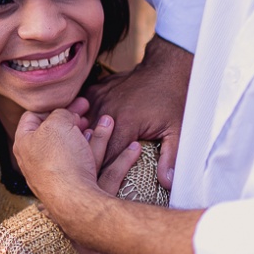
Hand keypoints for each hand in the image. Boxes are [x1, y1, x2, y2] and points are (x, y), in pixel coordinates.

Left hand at [13, 107, 100, 227]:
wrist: (75, 202)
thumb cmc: (60, 160)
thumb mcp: (57, 123)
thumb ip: (60, 113)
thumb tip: (66, 116)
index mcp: (24, 144)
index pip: (32, 117)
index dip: (52, 106)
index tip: (70, 101)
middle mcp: (38, 162)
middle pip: (57, 134)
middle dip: (74, 120)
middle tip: (87, 109)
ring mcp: (58, 178)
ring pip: (78, 150)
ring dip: (96, 134)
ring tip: (108, 120)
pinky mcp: (77, 190)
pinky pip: (94, 167)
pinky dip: (111, 156)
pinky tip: (131, 148)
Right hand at [86, 35, 191, 188]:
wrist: (167, 68)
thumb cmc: (173, 99)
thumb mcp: (177, 130)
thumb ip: (171, 158)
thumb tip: (167, 184)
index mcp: (126, 123)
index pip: (106, 157)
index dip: (102, 173)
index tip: (98, 186)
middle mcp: (107, 110)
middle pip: (89, 142)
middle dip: (88, 158)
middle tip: (84, 173)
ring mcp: (100, 98)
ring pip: (82, 124)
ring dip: (82, 139)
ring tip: (76, 156)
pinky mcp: (97, 90)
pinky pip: (82, 108)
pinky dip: (81, 120)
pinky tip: (79, 132)